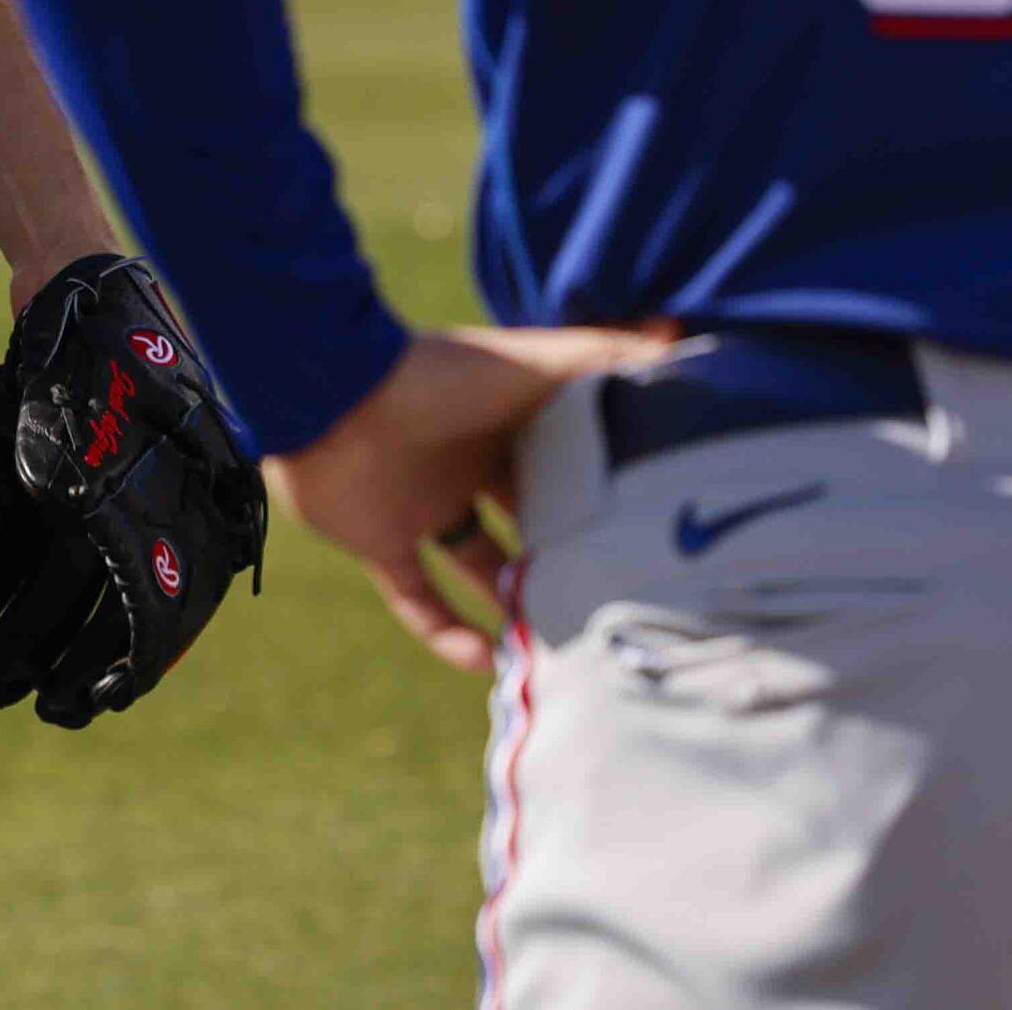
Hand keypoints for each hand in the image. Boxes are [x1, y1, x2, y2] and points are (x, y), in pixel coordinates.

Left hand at [266, 324, 672, 672]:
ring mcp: (423, 504)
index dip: (603, 503)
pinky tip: (483, 660)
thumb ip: (604, 358)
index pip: (569, 471)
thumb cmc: (436, 373)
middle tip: (613, 607)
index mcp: (508, 425)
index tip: (649, 541)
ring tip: (557, 648)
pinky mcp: (379, 539)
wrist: (329, 395)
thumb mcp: (533, 365)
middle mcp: (469, 465)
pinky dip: (445, 632)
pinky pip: (417, 598)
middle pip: (531, 524)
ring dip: (511, 607)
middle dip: (566, 560)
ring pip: (480, 569)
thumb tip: (682, 351)